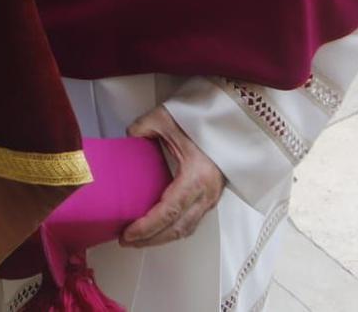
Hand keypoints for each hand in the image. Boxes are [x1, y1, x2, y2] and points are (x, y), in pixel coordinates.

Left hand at [120, 106, 224, 247]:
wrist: (231, 121)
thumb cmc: (203, 119)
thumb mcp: (166, 118)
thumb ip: (142, 128)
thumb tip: (127, 139)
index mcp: (197, 176)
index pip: (169, 211)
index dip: (147, 227)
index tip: (128, 233)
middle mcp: (207, 192)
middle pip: (177, 228)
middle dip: (150, 239)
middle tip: (126, 240)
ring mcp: (212, 197)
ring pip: (186, 229)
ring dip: (162, 237)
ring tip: (138, 239)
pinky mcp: (211, 197)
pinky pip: (192, 220)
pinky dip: (173, 228)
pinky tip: (158, 228)